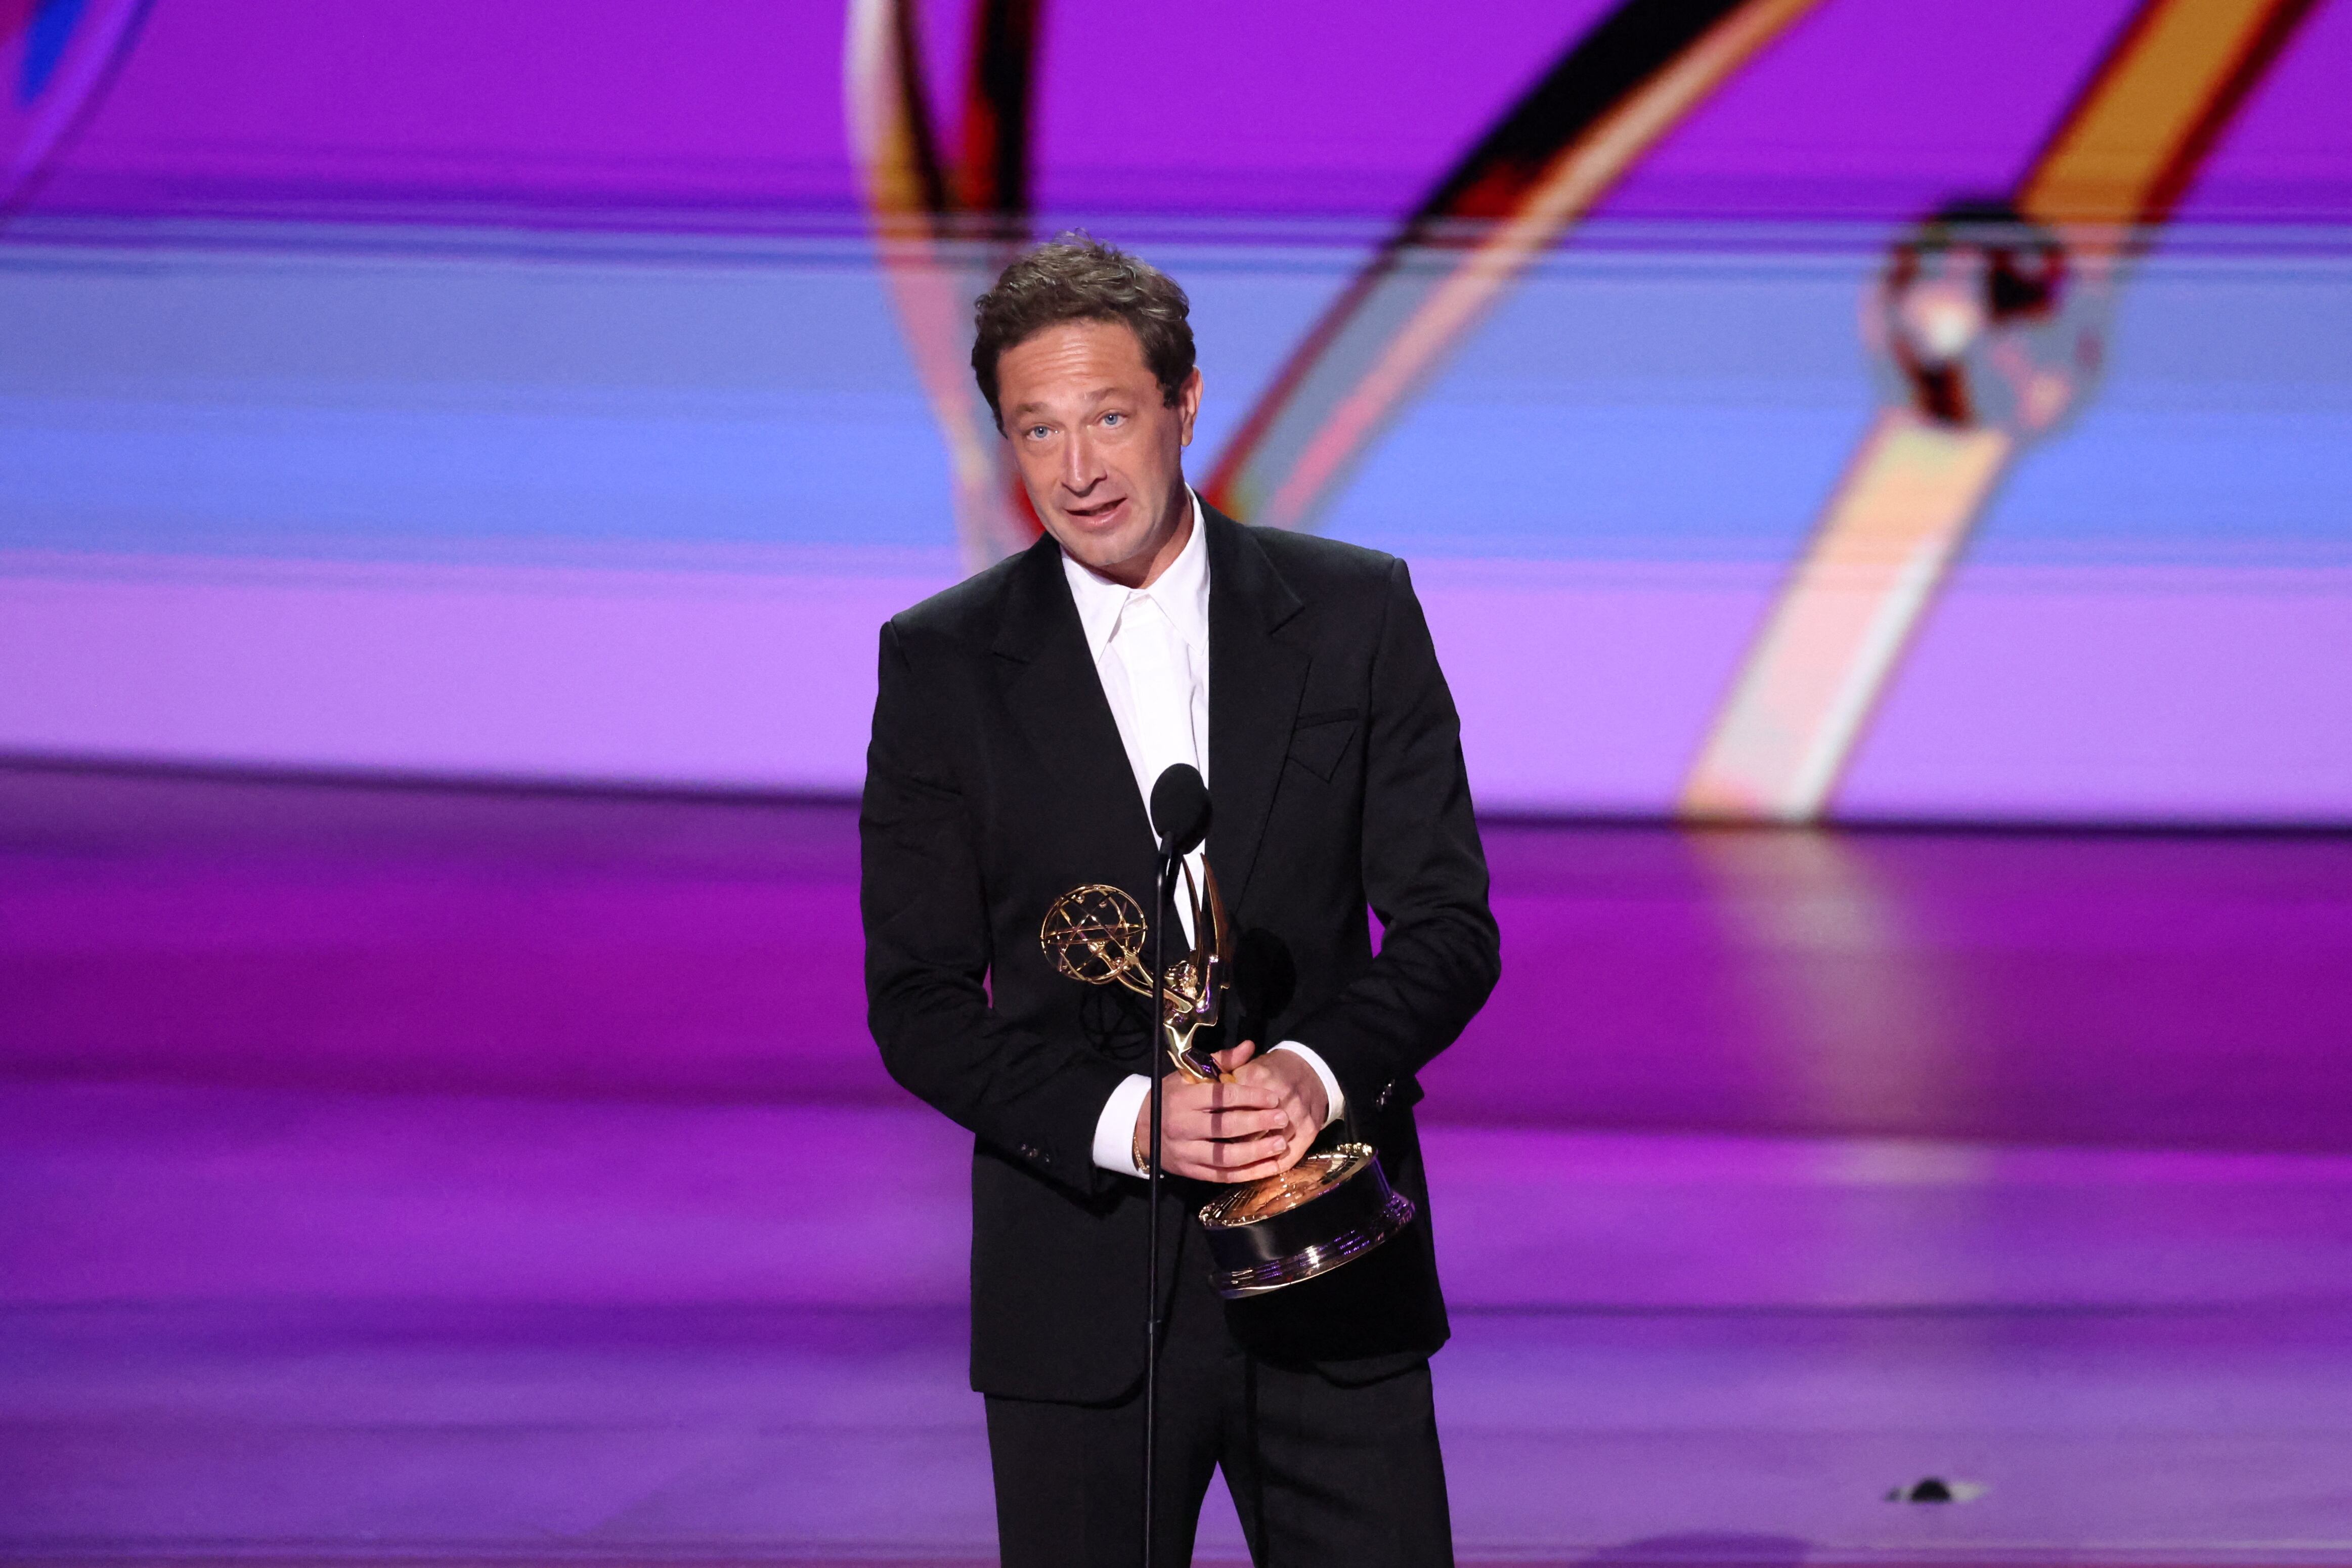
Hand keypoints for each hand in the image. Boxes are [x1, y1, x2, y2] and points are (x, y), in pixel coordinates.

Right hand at [1134, 1041, 1327, 1182]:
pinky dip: (1248, 1173)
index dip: (1249, 1096)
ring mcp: (1186, 1151)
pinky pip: (1223, 1175)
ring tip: (1280, 1144)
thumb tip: (1249, 1046)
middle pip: (1225, 1126)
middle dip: (1257, 1122)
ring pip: (1225, 1156)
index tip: (1273, 1097)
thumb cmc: (1172, 1096)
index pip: (1221, 1097)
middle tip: (1282, 1118)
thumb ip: (1221, 1061)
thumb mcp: (1189, 1075)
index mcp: (1184, 1098)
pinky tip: (1269, 1167)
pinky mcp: (1190, 1171)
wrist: (1141, 1127)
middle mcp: (1183, 1125)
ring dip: (1256, 1152)